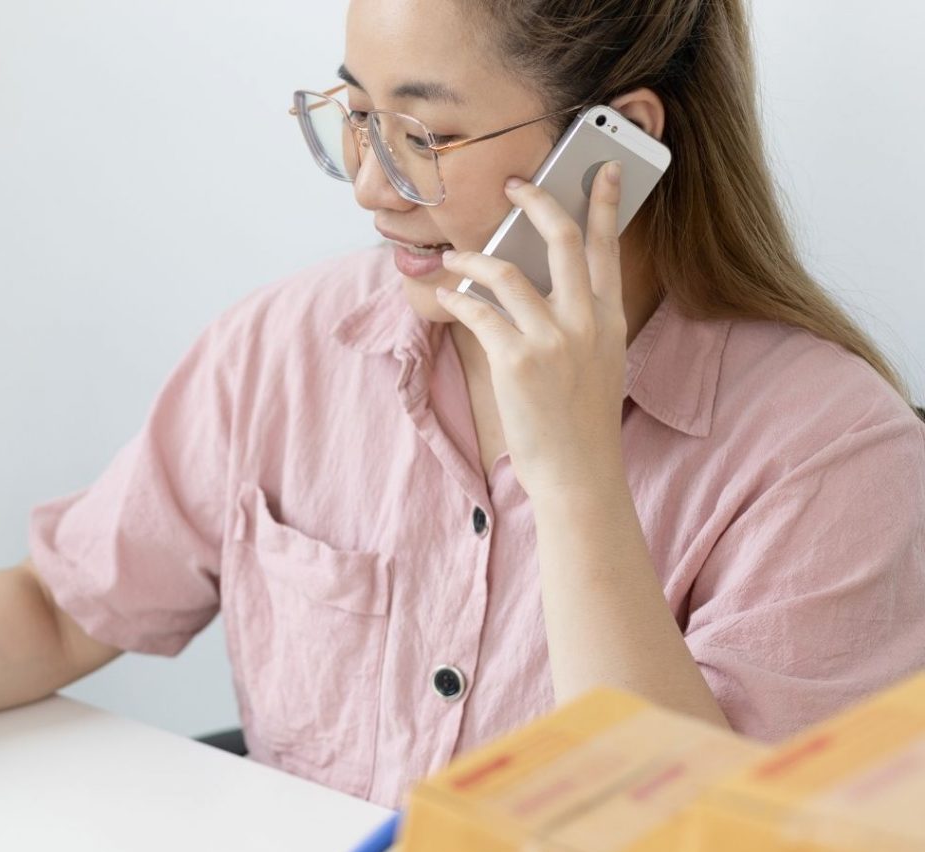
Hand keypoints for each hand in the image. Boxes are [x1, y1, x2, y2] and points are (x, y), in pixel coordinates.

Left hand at [436, 161, 627, 500]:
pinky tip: (449, 296)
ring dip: (475, 257)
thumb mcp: (601, 365)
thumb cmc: (583, 424)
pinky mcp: (516, 361)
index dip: (603, 202)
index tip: (599, 169)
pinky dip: (459, 299)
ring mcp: (552, 340)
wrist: (579, 474)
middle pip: (562, 239)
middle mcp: (585, 322)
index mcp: (609, 320)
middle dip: (536, 201)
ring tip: (456, 257)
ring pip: (508, 271)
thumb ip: (583, 323)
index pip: (607, 247)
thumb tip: (544, 286)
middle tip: (514, 185)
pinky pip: (479, 312)